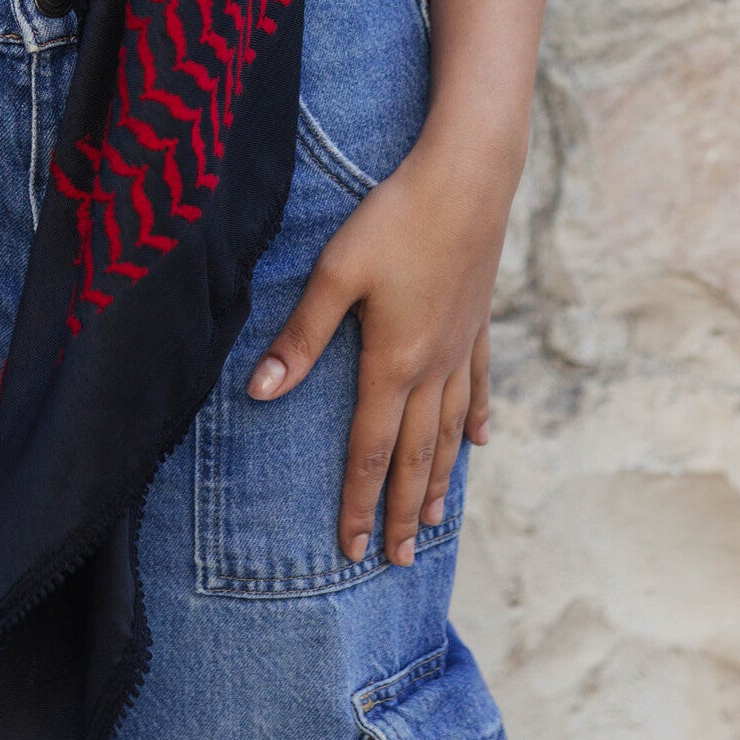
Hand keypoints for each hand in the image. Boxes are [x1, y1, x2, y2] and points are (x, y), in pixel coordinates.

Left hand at [247, 137, 508, 567]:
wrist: (468, 178)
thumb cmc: (394, 219)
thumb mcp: (335, 273)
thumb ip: (301, 337)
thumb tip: (260, 392)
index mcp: (393, 363)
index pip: (369, 451)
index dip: (357, 502)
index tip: (349, 548)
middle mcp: (433, 368)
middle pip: (414, 456)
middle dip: (400, 511)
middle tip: (398, 561)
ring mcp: (462, 348)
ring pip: (451, 432)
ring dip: (439, 480)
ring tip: (431, 521)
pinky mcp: (479, 324)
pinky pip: (478, 387)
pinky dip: (476, 421)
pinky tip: (480, 443)